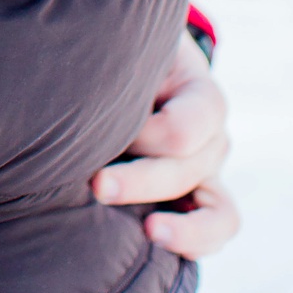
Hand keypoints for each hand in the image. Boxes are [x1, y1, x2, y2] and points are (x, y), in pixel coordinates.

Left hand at [92, 32, 239, 258]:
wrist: (125, 72)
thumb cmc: (116, 59)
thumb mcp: (121, 50)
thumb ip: (112, 65)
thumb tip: (74, 79)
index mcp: (197, 93)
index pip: (187, 125)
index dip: (145, 134)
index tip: (103, 126)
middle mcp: (210, 137)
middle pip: (188, 169)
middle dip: (140, 181)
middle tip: (95, 184)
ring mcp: (207, 174)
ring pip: (218, 213)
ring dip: (181, 226)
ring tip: (148, 232)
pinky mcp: (196, 201)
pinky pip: (215, 232)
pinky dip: (192, 242)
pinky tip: (154, 242)